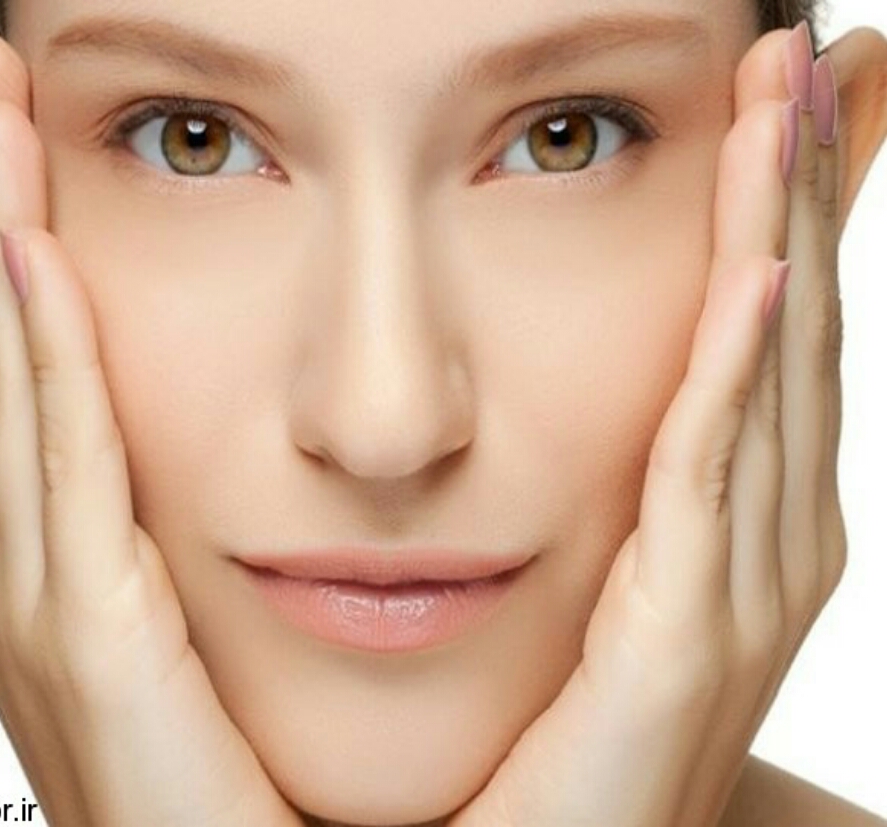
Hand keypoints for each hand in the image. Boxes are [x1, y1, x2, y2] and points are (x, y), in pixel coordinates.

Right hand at [0, 25, 302, 826]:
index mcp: (38, 537)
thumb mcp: (174, 591)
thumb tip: (178, 411)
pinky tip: (32, 256)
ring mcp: (28, 590)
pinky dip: (41, 357)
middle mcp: (9, 549)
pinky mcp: (81, 632)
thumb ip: (150, 499)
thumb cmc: (215, 749)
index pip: (10, 347)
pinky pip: (58, 463)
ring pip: (0, 373)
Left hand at [448, 24, 886, 826]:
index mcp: (739, 524)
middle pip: (790, 331)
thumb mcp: (601, 577)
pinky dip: (740, 368)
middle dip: (805, 189)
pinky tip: (757, 272)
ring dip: (785, 233)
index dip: (784, 211)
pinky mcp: (683, 631)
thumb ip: (622, 486)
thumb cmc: (565, 729)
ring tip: (794, 106)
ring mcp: (738, 587)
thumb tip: (603, 404)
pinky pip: (714, 471)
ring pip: (771, 376)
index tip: (784, 102)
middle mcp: (764, 541)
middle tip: (811, 58)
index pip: (766, 336)